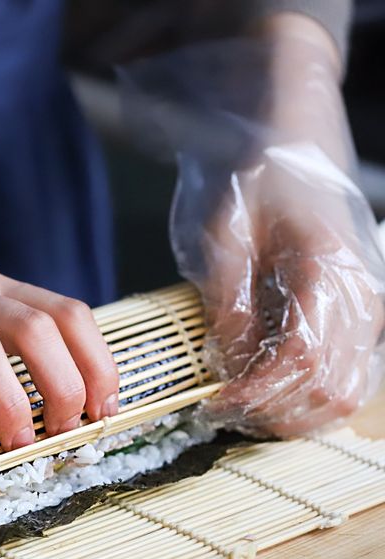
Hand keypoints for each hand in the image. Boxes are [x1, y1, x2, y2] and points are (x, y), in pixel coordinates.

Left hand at [164, 15, 384, 436]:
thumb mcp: (222, 231)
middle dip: (273, 412)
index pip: (302, 361)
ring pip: (345, 391)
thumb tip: (232, 366)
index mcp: (330, 269)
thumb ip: (230, 301)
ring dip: (292, 411)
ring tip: (239, 405)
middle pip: (331, 389)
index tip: (213, 404)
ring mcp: (366, 303)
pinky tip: (266, 390)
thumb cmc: (250, 171)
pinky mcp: (356, 309)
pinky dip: (307, 395)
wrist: (284, 127)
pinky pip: (346, 373)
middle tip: (219, 409)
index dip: (257, 394)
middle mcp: (362, 294)